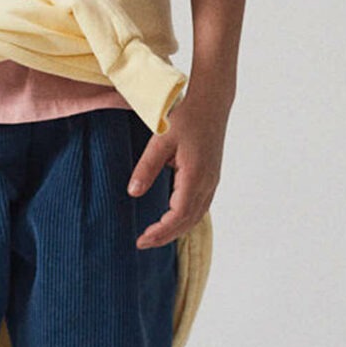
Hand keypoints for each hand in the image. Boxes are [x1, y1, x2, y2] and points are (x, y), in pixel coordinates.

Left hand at [127, 84, 229, 248]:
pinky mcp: (211, 177)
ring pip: (196, 216)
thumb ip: (147, 167)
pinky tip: (173, 219)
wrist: (212, 103)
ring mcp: (212, 181)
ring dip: (176, 229)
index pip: (178, 215)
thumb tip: (133, 192)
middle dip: (166, 236)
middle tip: (143, 243)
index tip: (141, 240)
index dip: (160, 231)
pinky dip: (185, 219)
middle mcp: (207, 183)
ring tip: (155, 236)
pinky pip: (200, 206)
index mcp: (195, 176)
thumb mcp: (161, 139)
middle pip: (188, 221)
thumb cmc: (186, 117)